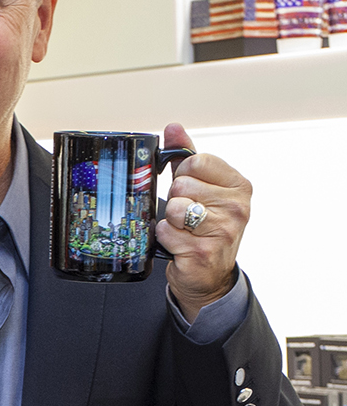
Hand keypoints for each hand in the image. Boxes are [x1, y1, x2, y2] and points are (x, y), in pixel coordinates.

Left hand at [156, 121, 250, 323]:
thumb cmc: (206, 230)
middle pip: (181, 184)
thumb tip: (173, 128)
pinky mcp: (202, 251)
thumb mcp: (202, 188)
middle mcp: (236, 207)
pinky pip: (166, 231)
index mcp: (239, 186)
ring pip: (173, 207)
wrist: (209, 277)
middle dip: (176, 199)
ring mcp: (222, 230)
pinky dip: (165, 239)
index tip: (191, 190)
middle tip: (188, 216)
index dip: (184, 175)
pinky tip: (179, 245)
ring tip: (184, 230)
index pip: (197, 161)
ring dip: (171, 220)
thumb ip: (187, 156)